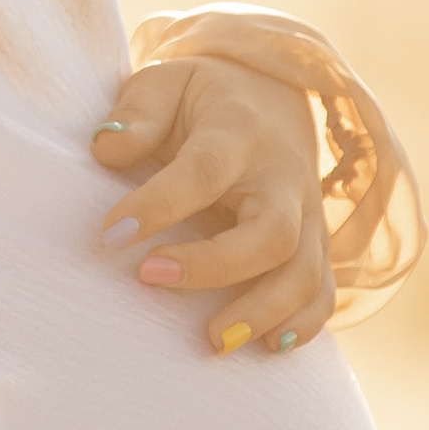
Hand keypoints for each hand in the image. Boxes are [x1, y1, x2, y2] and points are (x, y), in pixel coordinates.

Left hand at [92, 54, 333, 355]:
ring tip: (214, 340)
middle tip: (149, 278)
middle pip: (272, 231)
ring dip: (264, 311)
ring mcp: (307, 212)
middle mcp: (282, 174)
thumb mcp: (165, 82)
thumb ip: (137, 114)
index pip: (204, 170)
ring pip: (305, 271)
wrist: (269, 91)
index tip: (112, 235)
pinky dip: (304, 323)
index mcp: (238, 129)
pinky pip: (324, 290)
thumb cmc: (201, 96)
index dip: (159, 204)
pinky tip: (268, 347)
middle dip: (215, 267)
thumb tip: (105, 149)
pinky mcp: (316, 242)